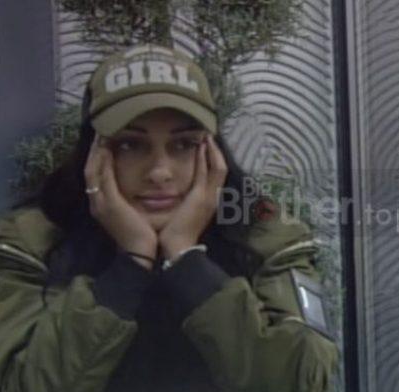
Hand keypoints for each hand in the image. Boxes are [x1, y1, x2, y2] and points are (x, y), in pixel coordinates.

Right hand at [84, 135, 157, 267]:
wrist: (140, 254)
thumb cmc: (141, 235)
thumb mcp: (130, 213)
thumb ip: (127, 199)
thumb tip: (133, 186)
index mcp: (102, 204)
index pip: (95, 175)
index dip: (97, 157)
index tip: (103, 140)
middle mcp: (96, 202)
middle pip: (89, 169)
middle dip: (93, 149)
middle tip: (100, 130)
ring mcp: (100, 202)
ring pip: (92, 170)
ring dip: (96, 151)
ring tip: (102, 133)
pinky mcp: (108, 204)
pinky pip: (101, 178)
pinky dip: (102, 162)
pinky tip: (106, 148)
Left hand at [158, 135, 228, 257]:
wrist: (178, 248)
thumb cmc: (176, 234)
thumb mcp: (184, 213)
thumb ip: (186, 201)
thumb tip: (180, 193)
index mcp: (210, 201)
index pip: (217, 175)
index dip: (214, 159)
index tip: (208, 146)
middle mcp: (214, 197)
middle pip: (222, 168)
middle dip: (217, 152)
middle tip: (210, 136)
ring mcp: (210, 196)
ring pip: (218, 167)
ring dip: (213, 151)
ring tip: (207, 136)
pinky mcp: (202, 197)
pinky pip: (208, 172)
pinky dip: (206, 157)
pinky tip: (202, 146)